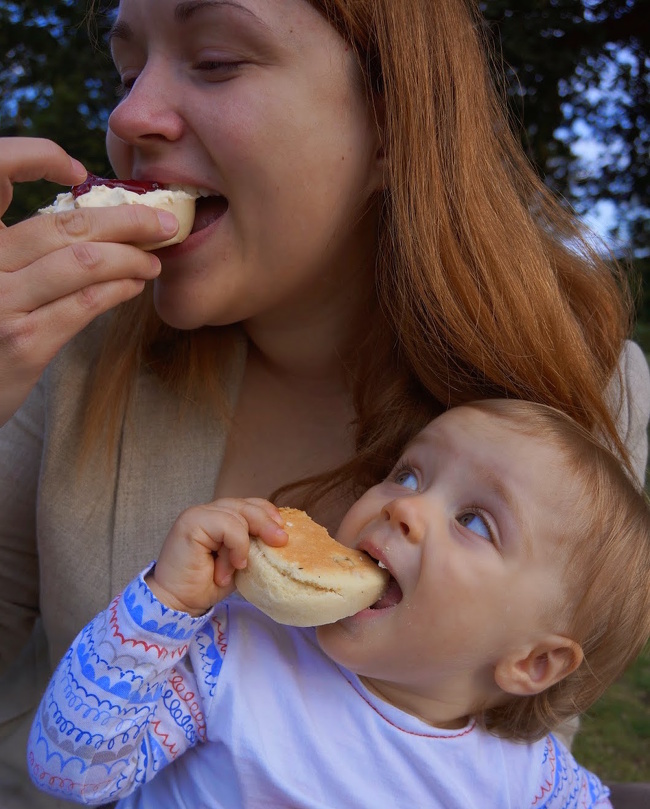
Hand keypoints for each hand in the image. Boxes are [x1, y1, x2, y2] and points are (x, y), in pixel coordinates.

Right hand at [0, 137, 177, 425]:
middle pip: (64, 224)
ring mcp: (0, 301)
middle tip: (160, 223)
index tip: (77, 171)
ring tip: (153, 261)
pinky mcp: (24, 341)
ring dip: (131, 258)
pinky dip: (119, 289)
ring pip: (83, 262)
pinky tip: (134, 286)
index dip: (36, 156)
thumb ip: (17, 248)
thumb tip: (87, 219)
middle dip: (125, 219)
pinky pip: (85, 304)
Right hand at [147, 498, 288, 615]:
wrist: (179, 601)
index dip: (267, 513)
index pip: (248, 504)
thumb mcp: (239, 561)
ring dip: (244, 544)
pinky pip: (228, 525)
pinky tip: (232, 565)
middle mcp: (208, 511)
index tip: (282, 531)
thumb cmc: (207, 584)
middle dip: (267, 522)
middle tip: (281, 542)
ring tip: (238, 567)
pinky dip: (236, 545)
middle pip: (246, 505)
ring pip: (239, 515)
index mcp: (218, 517)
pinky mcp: (192, 521)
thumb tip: (279, 536)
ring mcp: (198, 514)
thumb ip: (252, 544)